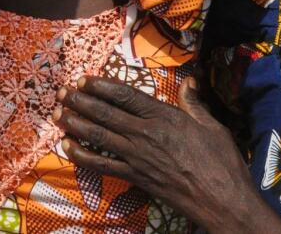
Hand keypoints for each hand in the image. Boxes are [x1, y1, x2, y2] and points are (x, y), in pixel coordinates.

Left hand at [56, 76, 280, 233]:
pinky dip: (82, 156)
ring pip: (99, 136)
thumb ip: (194, 104)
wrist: (222, 201)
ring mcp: (138, 157)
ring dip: (75, 123)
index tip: (84, 79)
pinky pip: (102, 165)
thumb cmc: (222, 163)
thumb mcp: (213, 126)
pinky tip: (67, 147)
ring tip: (58, 113)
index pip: (125, 96)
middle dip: (81, 101)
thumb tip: (188, 83)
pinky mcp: (135, 177)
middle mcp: (146, 134)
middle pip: (106, 113)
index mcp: (164, 117)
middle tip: (62, 92)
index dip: (102, 86)